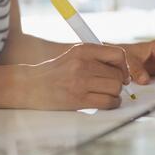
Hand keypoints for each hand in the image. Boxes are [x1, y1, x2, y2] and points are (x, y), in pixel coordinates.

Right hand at [8, 44, 129, 109]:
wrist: (29, 85)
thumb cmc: (54, 72)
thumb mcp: (73, 56)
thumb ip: (96, 58)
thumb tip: (124, 71)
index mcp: (83, 50)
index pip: (118, 55)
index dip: (124, 66)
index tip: (121, 73)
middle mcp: (83, 64)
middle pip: (118, 75)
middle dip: (119, 82)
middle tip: (110, 86)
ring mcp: (80, 82)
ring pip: (115, 88)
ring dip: (115, 94)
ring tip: (106, 94)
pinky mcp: (79, 100)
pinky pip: (108, 102)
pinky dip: (112, 104)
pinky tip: (106, 102)